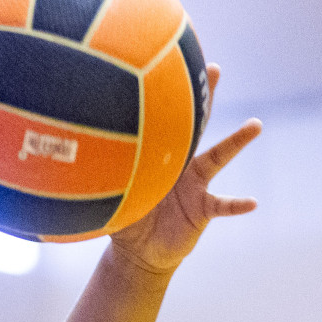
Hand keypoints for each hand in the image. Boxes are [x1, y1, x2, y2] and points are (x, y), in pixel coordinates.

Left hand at [110, 65, 261, 274]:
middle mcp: (182, 166)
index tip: (170, 68)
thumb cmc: (126, 220)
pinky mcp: (203, 209)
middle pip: (196, 127)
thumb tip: (66, 167)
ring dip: (236, 141)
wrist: (140, 252)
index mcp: (159, 160)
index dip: (168, 101)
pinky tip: (252, 202)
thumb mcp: (112, 198)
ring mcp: (195, 186)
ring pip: (218, 158)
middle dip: (205, 99)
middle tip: (215, 69)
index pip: (165, 126)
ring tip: (255, 125)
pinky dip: (237, 204)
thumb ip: (98, 183)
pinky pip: (223, 205)